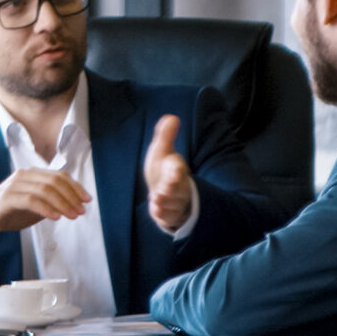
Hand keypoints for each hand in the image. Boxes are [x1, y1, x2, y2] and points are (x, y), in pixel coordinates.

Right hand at [0, 168, 90, 243]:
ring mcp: (14, 186)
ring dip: (62, 203)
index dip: (75, 187)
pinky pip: (31, 200)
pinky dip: (46, 208)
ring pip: (44, 190)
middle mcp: (23, 176)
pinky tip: (55, 217)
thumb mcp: (34, 205)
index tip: (87, 200)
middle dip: (71, 196)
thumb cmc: (9, 211)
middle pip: (54, 181)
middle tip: (81, 210)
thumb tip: (74, 204)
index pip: (58, 176)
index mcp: (31, 174)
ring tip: (72, 215)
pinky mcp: (6, 199)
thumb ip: (50, 201)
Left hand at [143, 114, 192, 232]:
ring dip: (163, 202)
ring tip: (157, 197)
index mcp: (177, 169)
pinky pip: (168, 218)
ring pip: (172, 205)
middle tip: (162, 190)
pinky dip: (161, 214)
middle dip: (170, 190)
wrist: (165, 191)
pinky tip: (156, 208)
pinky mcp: (171, 216)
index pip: (179, 170)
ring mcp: (177, 202)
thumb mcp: (162, 151)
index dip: (177, 171)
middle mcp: (180, 187)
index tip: (175, 171)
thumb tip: (171, 117)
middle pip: (178, 190)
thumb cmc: (162, 169)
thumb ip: (165, 135)